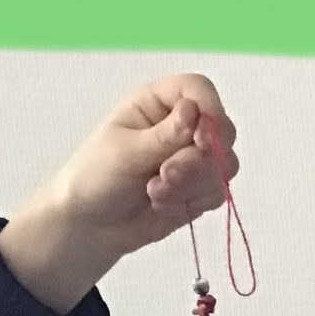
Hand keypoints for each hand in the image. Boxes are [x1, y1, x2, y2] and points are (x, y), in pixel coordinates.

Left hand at [0, 74, 238, 313]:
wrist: (92, 225)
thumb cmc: (97, 177)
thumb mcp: (125, 151)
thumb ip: (164, 135)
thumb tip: (193, 112)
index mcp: (157, 104)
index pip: (199, 90)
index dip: (209, 110)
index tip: (202, 140)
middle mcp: (181, 127)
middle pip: (220, 131)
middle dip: (199, 159)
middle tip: (166, 175)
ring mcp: (193, 160)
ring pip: (222, 167)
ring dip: (191, 184)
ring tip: (155, 193)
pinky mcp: (199, 190)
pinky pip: (217, 193)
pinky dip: (192, 201)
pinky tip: (162, 205)